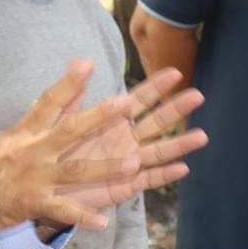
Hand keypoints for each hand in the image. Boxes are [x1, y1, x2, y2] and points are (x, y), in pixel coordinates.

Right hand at [0, 60, 206, 234]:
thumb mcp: (1, 139)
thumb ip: (29, 122)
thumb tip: (44, 100)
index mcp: (24, 133)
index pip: (49, 102)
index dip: (69, 83)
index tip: (88, 63)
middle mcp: (31, 152)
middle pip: (70, 130)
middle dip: (101, 116)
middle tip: (128, 102)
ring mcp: (33, 179)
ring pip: (75, 171)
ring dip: (105, 167)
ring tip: (133, 163)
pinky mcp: (30, 204)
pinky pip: (61, 211)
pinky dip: (82, 217)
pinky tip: (103, 222)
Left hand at [55, 67, 206, 213]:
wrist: (46, 186)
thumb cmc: (55, 150)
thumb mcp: (60, 120)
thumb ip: (70, 94)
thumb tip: (80, 60)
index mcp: (112, 120)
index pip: (138, 100)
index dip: (155, 87)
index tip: (174, 72)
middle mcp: (126, 140)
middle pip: (156, 122)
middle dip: (176, 109)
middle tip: (198, 95)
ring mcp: (128, 163)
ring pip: (158, 152)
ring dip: (179, 145)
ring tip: (201, 136)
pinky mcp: (124, 187)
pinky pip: (147, 180)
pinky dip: (164, 175)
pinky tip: (182, 168)